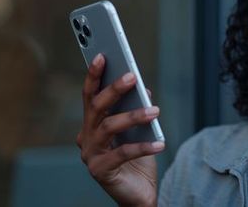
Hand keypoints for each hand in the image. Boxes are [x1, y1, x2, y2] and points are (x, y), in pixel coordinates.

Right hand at [77, 54, 163, 206]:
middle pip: (97, 107)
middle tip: (133, 76)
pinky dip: (143, 146)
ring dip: (133, 116)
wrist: (138, 193)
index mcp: (92, 124)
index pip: (90, 95)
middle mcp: (86, 137)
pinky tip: (160, 143)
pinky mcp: (100, 171)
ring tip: (154, 110)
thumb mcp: (139, 130)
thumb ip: (136, 109)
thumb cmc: (137, 160)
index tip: (102, 55)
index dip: (94, 75)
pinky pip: (123, 154)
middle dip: (114, 88)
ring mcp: (91, 155)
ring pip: (108, 127)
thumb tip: (144, 89)